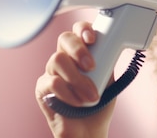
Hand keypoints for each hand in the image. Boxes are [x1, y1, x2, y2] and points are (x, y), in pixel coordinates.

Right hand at [35, 21, 114, 137]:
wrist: (89, 131)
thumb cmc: (99, 103)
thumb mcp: (109, 79)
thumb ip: (107, 61)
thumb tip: (113, 44)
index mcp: (82, 52)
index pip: (78, 31)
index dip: (83, 29)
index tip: (92, 38)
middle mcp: (65, 58)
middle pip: (64, 38)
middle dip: (78, 49)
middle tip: (91, 66)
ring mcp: (52, 72)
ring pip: (58, 60)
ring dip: (77, 78)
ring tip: (91, 95)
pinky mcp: (42, 88)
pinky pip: (52, 82)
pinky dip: (68, 93)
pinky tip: (77, 102)